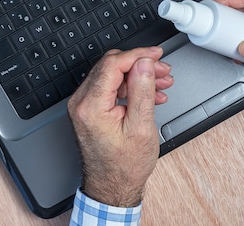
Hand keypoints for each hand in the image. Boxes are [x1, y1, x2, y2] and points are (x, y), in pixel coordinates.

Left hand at [67, 47, 173, 206]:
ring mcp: (83, 106)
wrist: (113, 189)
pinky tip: (150, 95)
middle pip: (111, 66)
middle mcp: (81, 103)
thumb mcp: (141, 127)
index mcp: (91, 107)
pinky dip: (130, 87)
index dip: (138, 55)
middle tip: (163, 70)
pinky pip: (109, 88)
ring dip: (138, 76)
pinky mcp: (89, 110)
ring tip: (161, 83)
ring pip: (112, 75)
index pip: (113, 64)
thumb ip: (142, 91)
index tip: (157, 55)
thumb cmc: (124, 167)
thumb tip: (144, 63)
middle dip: (140, 64)